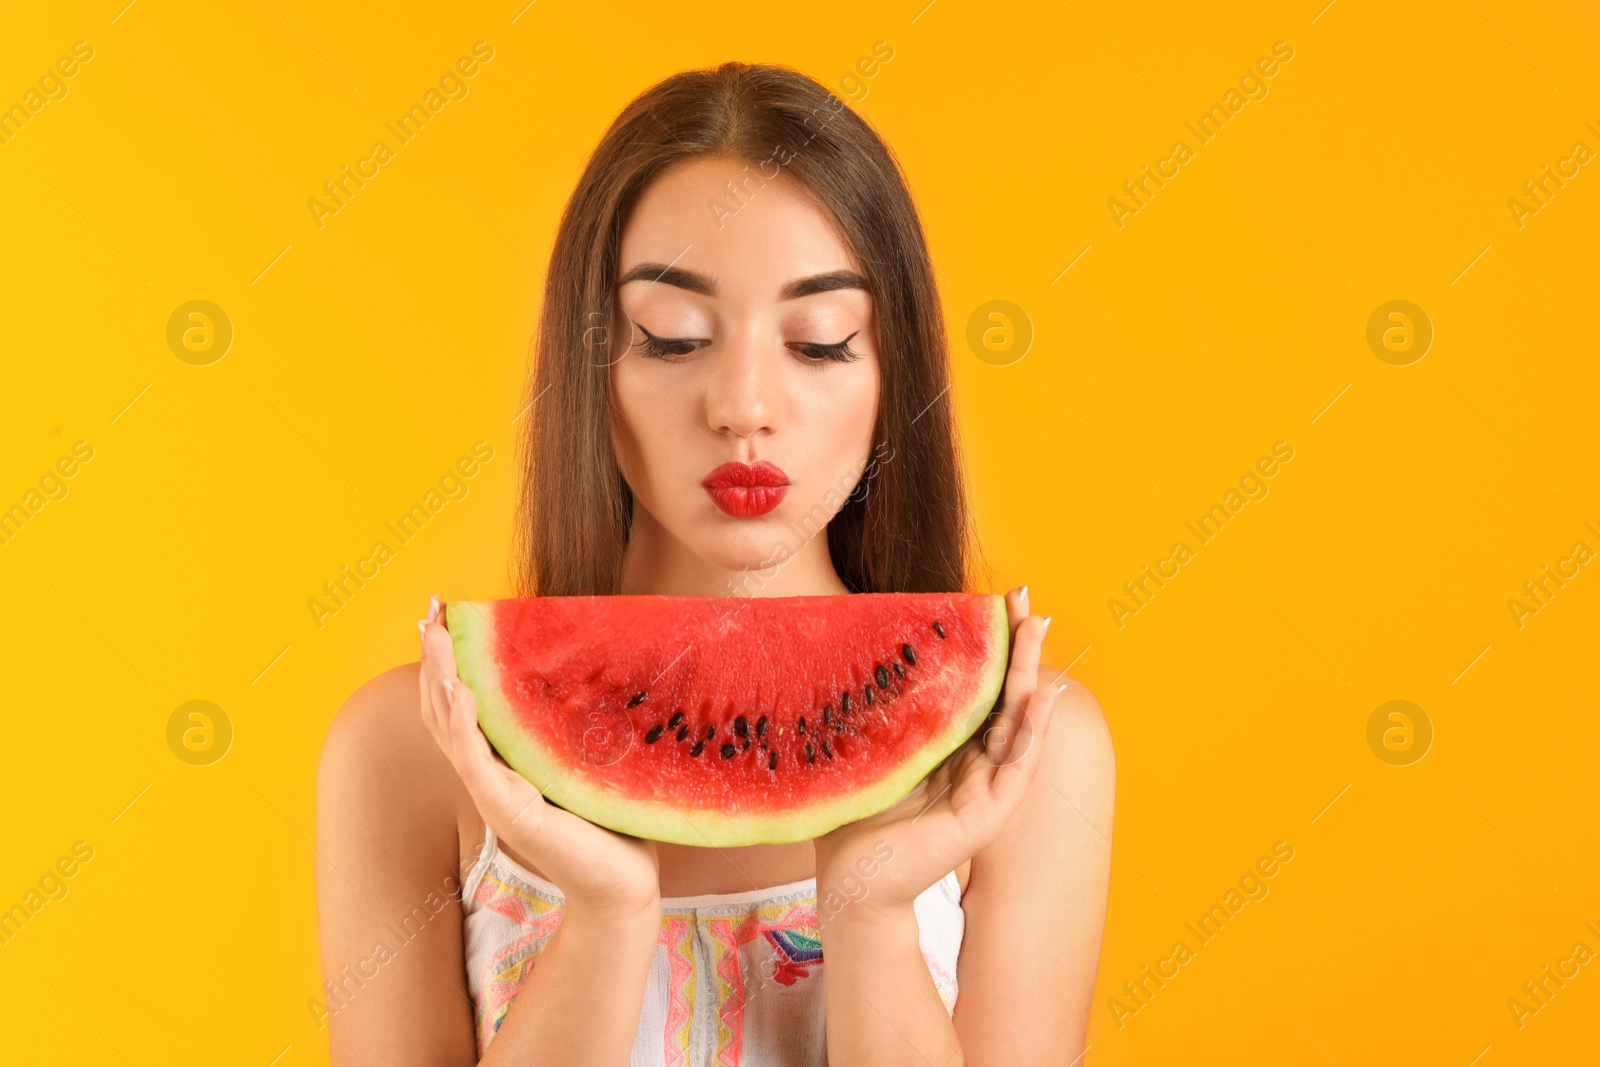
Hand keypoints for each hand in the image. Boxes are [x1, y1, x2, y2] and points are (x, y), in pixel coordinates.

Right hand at [418, 597, 661, 918]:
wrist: (621, 886)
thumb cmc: (610, 821)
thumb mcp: (585, 759)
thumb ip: (571, 724)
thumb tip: (586, 667)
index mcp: (503, 762)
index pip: (461, 703)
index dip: (447, 661)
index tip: (442, 614)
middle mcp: (489, 776)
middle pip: (443, 710)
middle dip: (434, 659)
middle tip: (428, 612)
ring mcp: (493, 794)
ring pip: (451, 729)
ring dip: (439, 680)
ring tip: (434, 638)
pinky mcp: (510, 811)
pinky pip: (477, 761)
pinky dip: (464, 724)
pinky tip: (460, 691)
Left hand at [812, 586, 1060, 921]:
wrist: (850, 882)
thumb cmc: (853, 816)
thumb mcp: (869, 748)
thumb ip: (880, 711)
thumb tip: (859, 643)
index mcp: (946, 746)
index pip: (976, 686)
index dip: (988, 643)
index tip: (995, 597)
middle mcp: (972, 763)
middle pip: (1003, 695)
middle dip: (1016, 645)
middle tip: (1022, 597)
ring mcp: (984, 789)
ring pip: (1017, 722)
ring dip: (1031, 673)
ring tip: (1038, 628)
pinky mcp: (986, 816)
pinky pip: (1018, 766)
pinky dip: (1034, 728)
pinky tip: (1043, 694)